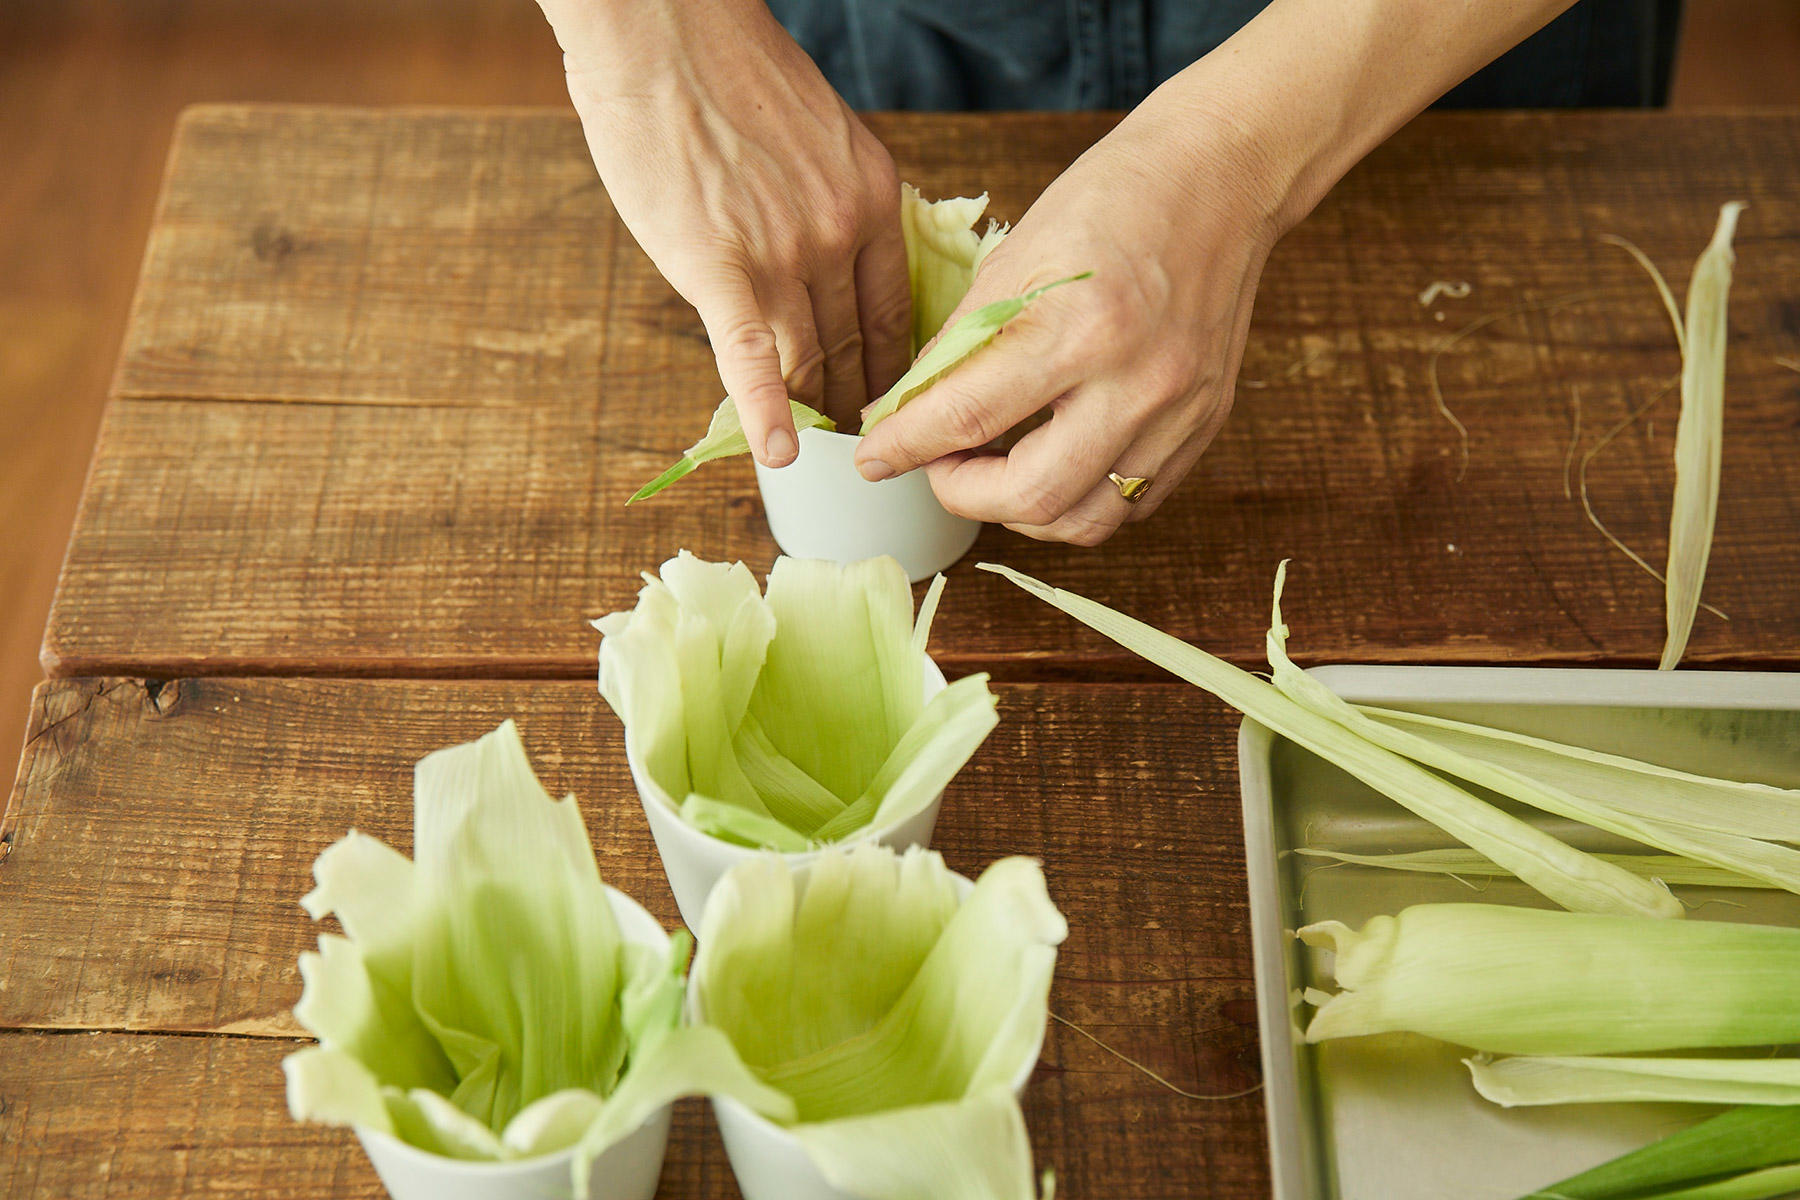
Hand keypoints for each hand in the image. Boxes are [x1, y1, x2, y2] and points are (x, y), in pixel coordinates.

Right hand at [541, 0, 911, 463]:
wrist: (665, 29)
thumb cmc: (733, 74)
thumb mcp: (820, 141)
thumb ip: (834, 206)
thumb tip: (827, 262)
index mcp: (875, 201)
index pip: (893, 313)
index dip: (892, 371)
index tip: (888, 405)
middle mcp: (840, 234)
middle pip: (855, 347)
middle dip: (858, 405)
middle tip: (860, 451)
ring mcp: (783, 254)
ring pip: (811, 358)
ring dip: (819, 414)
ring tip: (824, 456)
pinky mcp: (719, 266)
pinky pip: (750, 354)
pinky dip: (766, 411)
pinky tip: (780, 454)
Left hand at [853, 109, 1280, 544]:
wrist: (1220, 179)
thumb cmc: (1112, 202)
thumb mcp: (1015, 257)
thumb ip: (961, 344)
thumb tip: (906, 411)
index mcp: (1082, 327)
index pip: (968, 417)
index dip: (906, 447)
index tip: (874, 457)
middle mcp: (1137, 383)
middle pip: (1030, 497)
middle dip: (962, 493)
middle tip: (938, 463)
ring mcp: (1178, 413)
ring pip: (1082, 521)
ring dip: (1021, 511)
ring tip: (993, 470)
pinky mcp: (1202, 427)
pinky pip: (1127, 504)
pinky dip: (1076, 501)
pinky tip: (1050, 464)